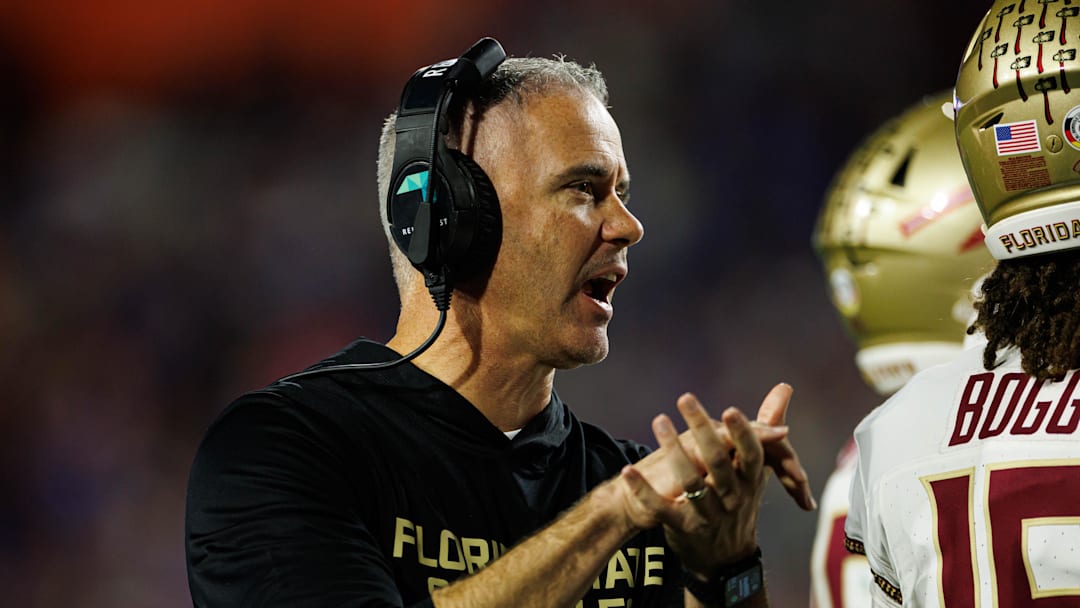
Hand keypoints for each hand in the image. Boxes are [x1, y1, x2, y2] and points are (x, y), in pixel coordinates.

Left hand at [630, 383, 814, 510]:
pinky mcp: (683, 527)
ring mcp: (708, 514)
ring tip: (659, 420)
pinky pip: (661, 508)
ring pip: (691, 482)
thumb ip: (764, 428)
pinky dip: (643, 490)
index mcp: (750, 480)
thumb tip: (785, 386)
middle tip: (685, 398)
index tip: (729, 410)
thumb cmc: (739, 499)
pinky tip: (628, 470)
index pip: (750, 454)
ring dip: (673, 449)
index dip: (742, 434)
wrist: (725, 557)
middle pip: (718, 462)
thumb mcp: (754, 469)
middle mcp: (732, 497)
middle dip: (702, 429)